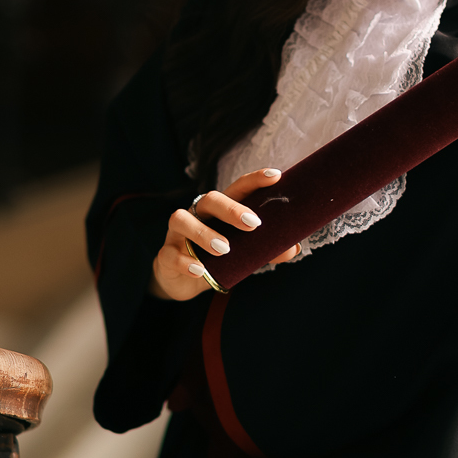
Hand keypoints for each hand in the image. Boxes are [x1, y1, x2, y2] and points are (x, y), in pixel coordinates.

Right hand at [148, 167, 300, 299]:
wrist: (181, 282)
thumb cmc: (215, 260)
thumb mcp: (242, 255)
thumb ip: (266, 250)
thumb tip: (292, 248)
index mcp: (219, 211)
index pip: (237, 189)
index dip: (255, 180)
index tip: (276, 176)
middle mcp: (197, 215)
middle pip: (210, 199)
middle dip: (231, 209)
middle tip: (253, 224)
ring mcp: (177, 234)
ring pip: (182, 219)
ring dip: (204, 233)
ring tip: (224, 249)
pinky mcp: (165, 255)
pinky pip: (170, 254)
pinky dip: (185, 261)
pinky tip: (199, 270)